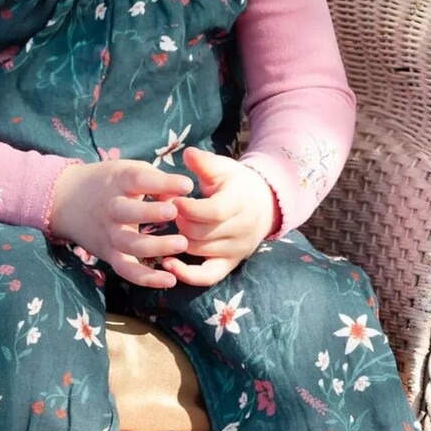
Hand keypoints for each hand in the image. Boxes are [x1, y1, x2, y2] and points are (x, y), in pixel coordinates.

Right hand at [47, 158, 195, 288]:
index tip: (187, 184)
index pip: (138, 180)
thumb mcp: (128, 171)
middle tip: (174, 212)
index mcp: (118, 181)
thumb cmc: (109, 182)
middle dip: (151, 212)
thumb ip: (156, 180)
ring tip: (182, 243)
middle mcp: (111, 208)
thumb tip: (182, 196)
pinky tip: (170, 280)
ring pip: (129, 244)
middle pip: (127, 212)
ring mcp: (109, 233)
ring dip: (156, 246)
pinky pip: (126, 269)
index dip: (162, 182)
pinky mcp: (109, 254)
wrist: (65, 199)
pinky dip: (147, 278)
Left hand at [162, 147, 277, 286]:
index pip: (212, 212)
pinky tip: (167, 262)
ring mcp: (237, 249)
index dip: (188, 208)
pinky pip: (208, 277)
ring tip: (172, 225)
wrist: (262, 204)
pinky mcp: (231, 263)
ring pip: (198, 250)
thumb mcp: (222, 168)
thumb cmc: (235, 183)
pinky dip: (186, 274)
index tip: (172, 199)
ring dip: (179, 239)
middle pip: (201, 233)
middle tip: (169, 211)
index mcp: (241, 202)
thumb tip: (187, 153)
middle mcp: (242, 229)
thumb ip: (204, 162)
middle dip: (180, 221)